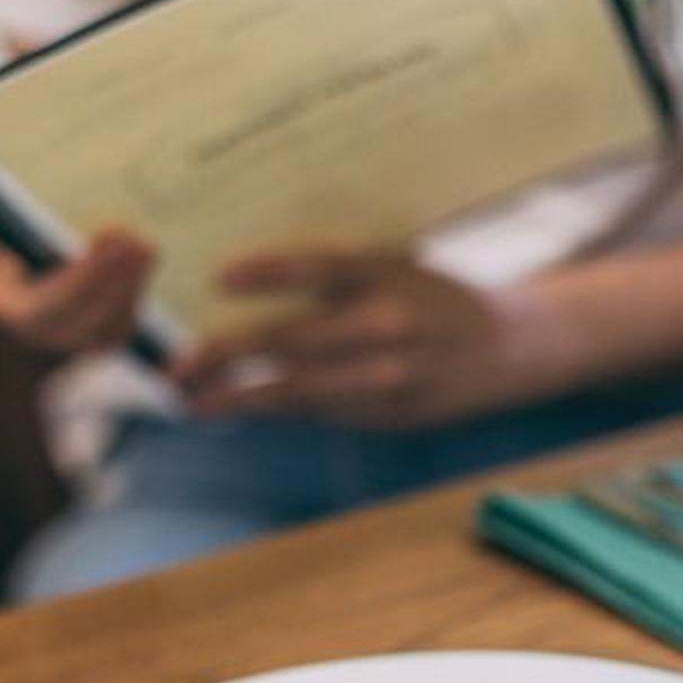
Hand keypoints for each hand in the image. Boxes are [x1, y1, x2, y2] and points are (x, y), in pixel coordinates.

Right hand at [0, 170, 154, 353]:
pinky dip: (132, 300)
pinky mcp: (79, 324)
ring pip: (102, 335)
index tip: (108, 241)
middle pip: (79, 329)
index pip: (44, 309)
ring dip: (130, 293)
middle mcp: (27, 329)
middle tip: (138, 242)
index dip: (80, 280)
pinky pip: (112, 329)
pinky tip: (141, 261)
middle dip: (113, 288)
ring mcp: (56, 332)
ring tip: (146, 247)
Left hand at [173, 249, 579, 429]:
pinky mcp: (388, 415)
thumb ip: (336, 277)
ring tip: (191, 401)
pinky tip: (233, 408)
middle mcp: (390, 328)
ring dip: (240, 399)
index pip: (324, 267)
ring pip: (303, 392)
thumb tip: (245, 281)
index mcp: (391, 275)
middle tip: (177, 366)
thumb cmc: (433, 297)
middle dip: (230, 356)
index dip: (273, 271)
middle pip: (298, 342)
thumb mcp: (394, 267)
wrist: (505, 349)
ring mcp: (390, 378)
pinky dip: (274, 411)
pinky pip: (321, 413)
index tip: (219, 276)